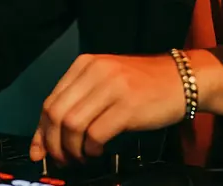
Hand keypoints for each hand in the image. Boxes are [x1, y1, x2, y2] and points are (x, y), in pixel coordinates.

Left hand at [29, 53, 185, 164]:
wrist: (183, 78)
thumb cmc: (145, 84)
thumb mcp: (107, 82)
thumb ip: (80, 101)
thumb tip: (48, 136)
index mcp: (86, 64)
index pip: (50, 101)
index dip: (41, 131)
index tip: (39, 151)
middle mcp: (96, 71)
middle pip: (56, 114)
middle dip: (53, 144)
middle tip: (61, 159)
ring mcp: (112, 87)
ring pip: (72, 125)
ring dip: (71, 149)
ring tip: (80, 157)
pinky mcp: (127, 106)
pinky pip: (95, 134)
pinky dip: (91, 149)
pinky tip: (98, 151)